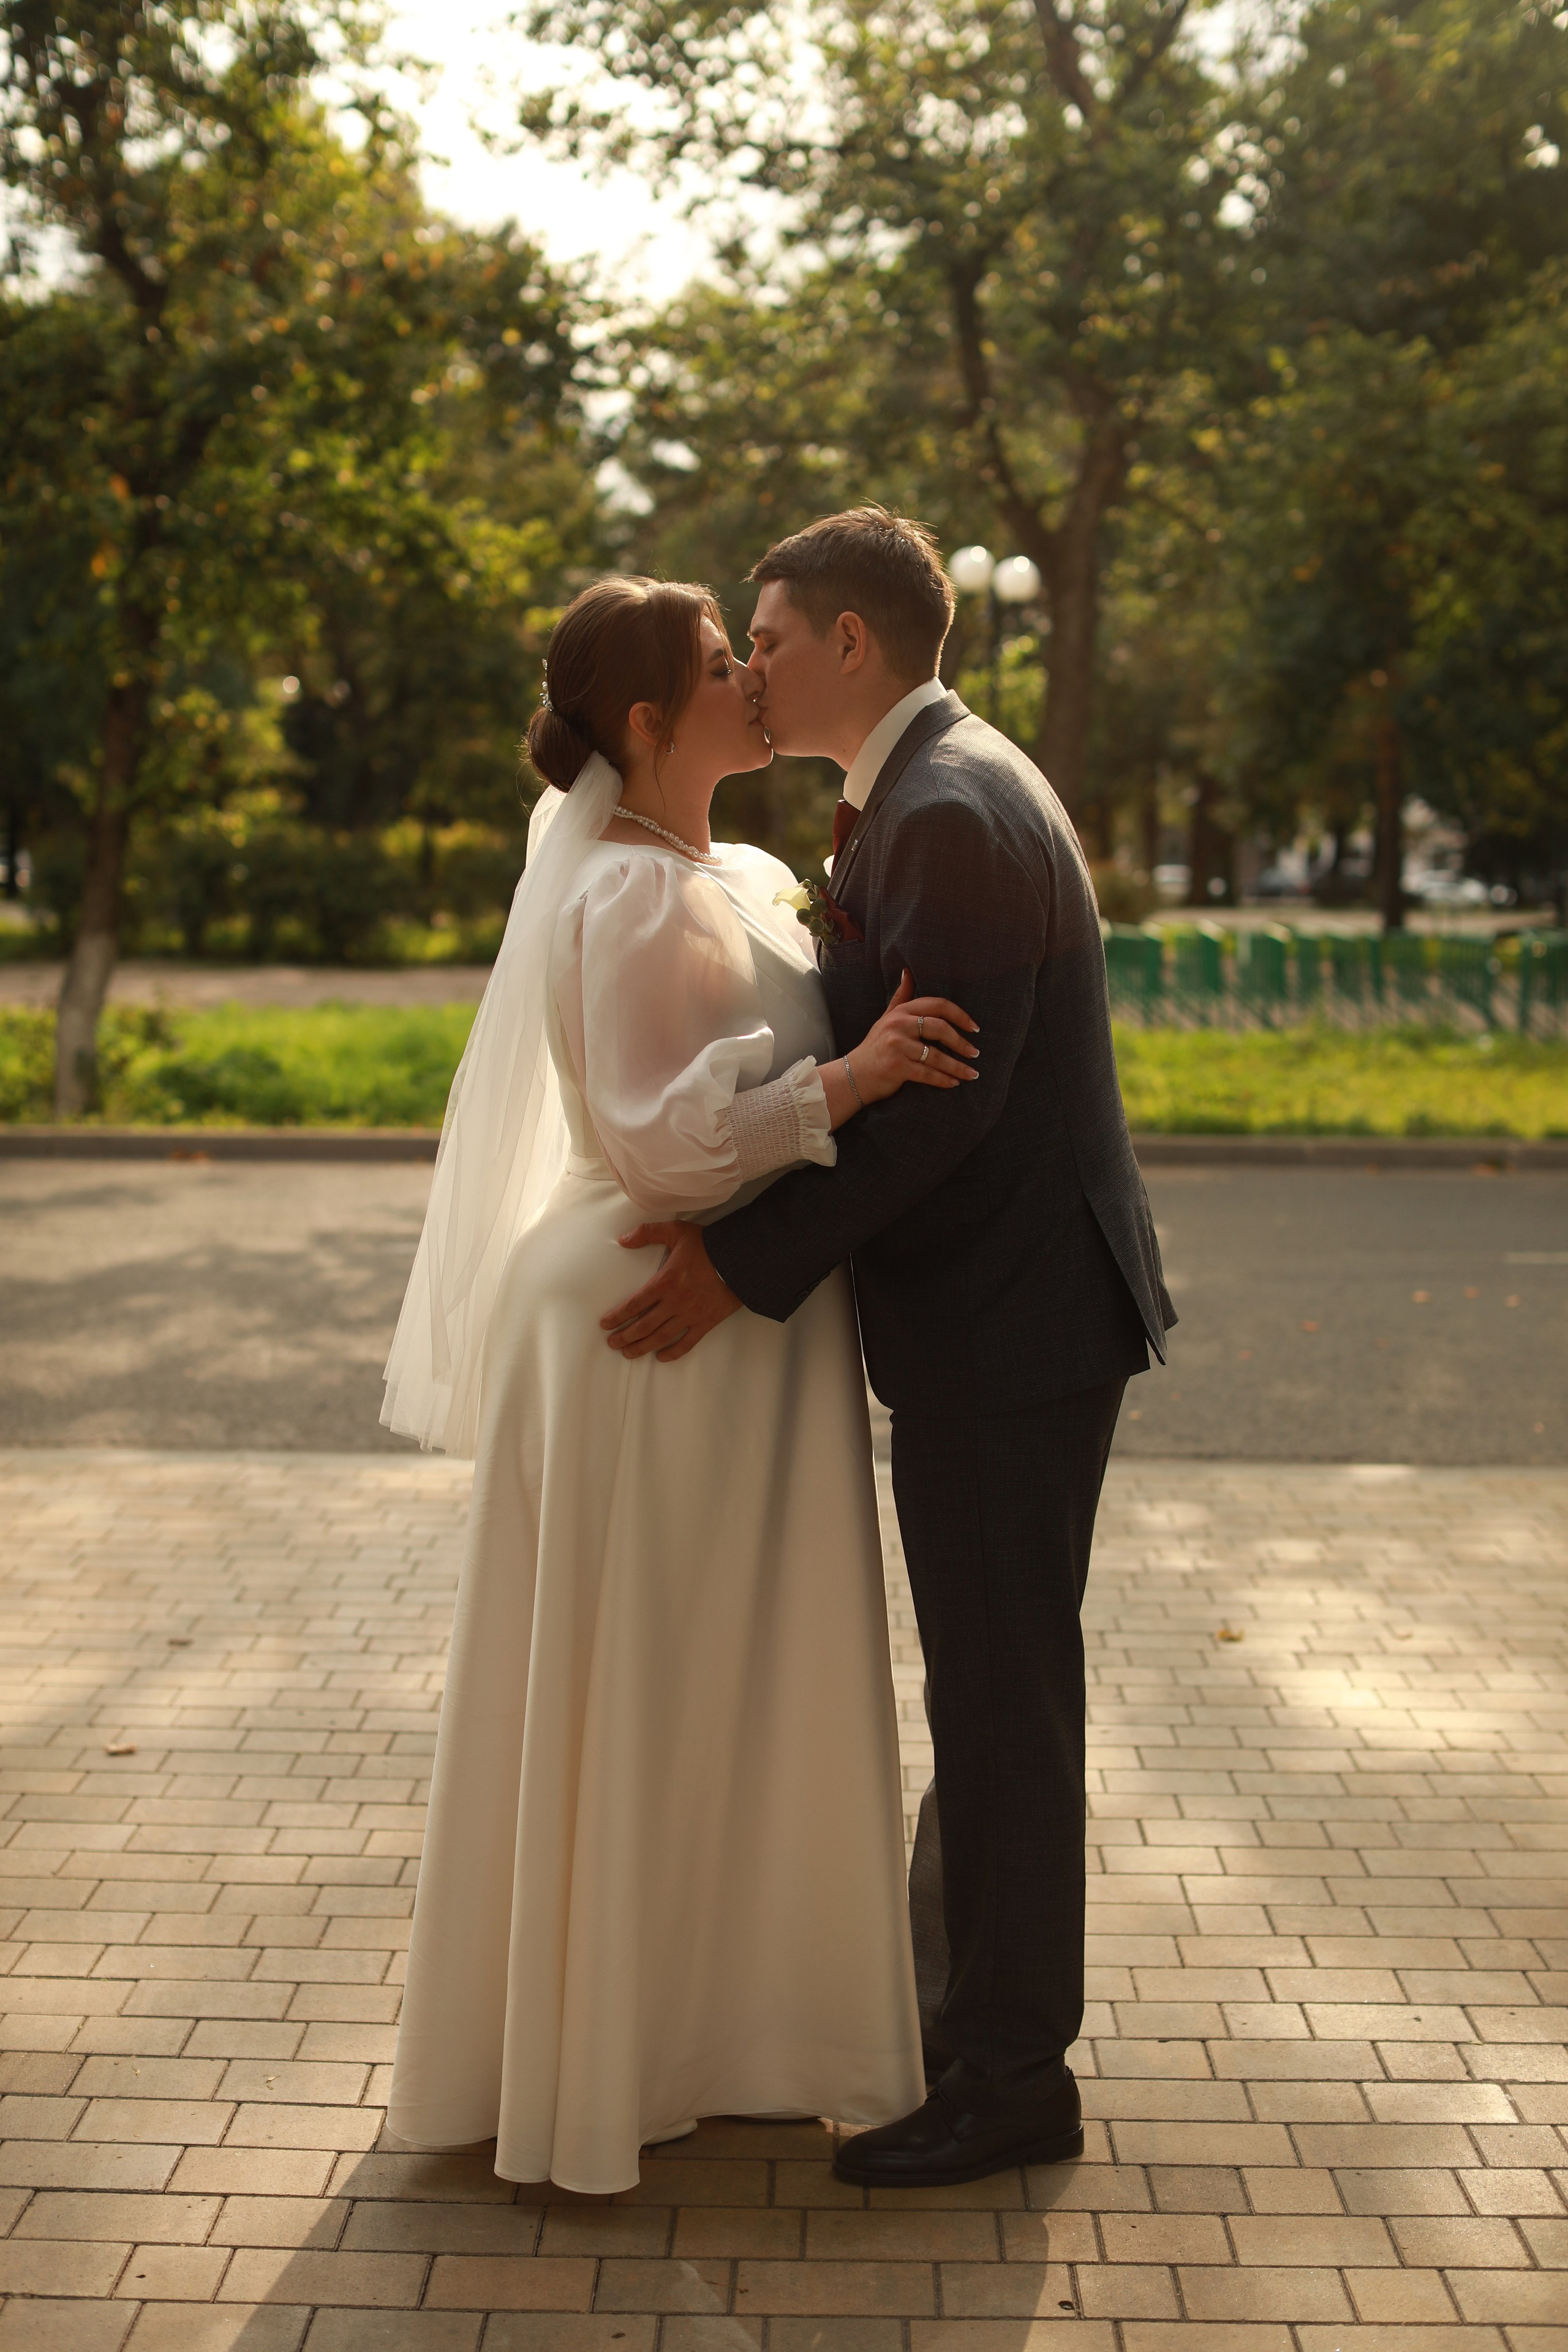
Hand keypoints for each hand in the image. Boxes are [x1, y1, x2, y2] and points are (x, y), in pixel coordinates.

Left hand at [601, 1221, 741, 1361]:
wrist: (740, 1259)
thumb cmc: (708, 1245)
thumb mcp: (676, 1231)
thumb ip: (648, 1233)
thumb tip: (623, 1240)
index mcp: (664, 1282)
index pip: (634, 1304)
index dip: (617, 1317)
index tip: (605, 1325)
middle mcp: (674, 1303)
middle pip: (643, 1326)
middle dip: (625, 1337)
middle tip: (612, 1344)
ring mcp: (690, 1315)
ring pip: (661, 1337)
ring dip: (642, 1347)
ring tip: (629, 1353)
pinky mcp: (706, 1322)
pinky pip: (687, 1343)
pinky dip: (673, 1352)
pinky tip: (661, 1357)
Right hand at [849, 969, 979, 1103]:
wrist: (855, 1074)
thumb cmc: (875, 1046)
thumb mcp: (886, 1017)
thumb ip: (901, 997)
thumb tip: (908, 971)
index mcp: (901, 1011)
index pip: (937, 1005)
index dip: (960, 1015)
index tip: (974, 1027)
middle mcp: (898, 1025)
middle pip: (939, 1028)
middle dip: (961, 1042)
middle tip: (974, 1053)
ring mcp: (897, 1046)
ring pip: (935, 1055)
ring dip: (957, 1066)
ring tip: (972, 1073)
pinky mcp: (896, 1067)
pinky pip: (927, 1073)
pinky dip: (943, 1080)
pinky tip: (954, 1083)